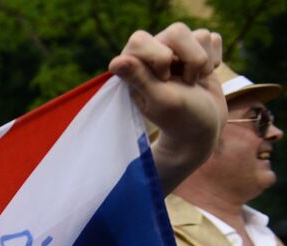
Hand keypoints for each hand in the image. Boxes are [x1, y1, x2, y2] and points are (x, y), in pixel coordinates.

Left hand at [110, 23, 225, 190]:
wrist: (204, 128)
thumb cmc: (179, 118)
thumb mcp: (160, 100)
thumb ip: (140, 79)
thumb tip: (115, 62)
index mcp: (135, 66)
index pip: (140, 40)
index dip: (158, 58)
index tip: (164, 80)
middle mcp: (154, 53)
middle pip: (177, 31)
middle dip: (189, 59)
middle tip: (184, 83)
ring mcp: (177, 50)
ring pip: (199, 35)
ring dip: (202, 63)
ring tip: (193, 82)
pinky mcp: (198, 51)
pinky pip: (212, 38)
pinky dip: (215, 60)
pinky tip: (204, 76)